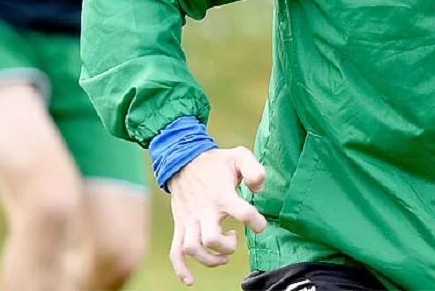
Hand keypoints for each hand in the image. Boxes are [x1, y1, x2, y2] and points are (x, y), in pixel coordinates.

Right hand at [166, 147, 267, 285]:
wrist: (183, 160)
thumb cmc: (215, 163)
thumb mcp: (239, 156)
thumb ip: (254, 170)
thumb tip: (258, 189)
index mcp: (222, 195)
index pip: (243, 214)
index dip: (257, 223)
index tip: (259, 224)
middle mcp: (204, 210)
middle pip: (212, 239)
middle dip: (227, 247)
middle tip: (234, 238)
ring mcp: (190, 220)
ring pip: (193, 249)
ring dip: (209, 259)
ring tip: (223, 255)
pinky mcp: (180, 225)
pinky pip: (175, 252)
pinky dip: (181, 269)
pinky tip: (190, 280)